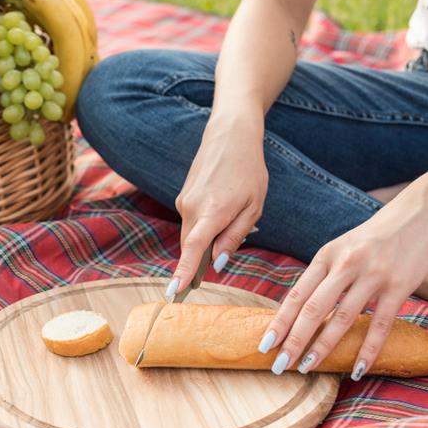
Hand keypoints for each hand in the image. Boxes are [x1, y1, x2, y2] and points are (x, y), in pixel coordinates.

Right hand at [169, 114, 267, 296]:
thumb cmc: (248, 171)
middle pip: (193, 247)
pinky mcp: (182, 197)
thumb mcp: (253, 207)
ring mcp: (183, 202)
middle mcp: (191, 208)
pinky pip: (191, 222)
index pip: (193, 249)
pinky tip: (222, 208)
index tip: (174, 291)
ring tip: (232, 216)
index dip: (184, 272)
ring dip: (206, 239)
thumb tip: (216, 263)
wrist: (230, 136)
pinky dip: (203, 226)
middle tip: (218, 263)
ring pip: (192, 235)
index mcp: (213, 212)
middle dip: (203, 259)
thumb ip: (234, 237)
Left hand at [260, 173, 427, 379]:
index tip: (265, 345)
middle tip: (280, 364)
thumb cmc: (368, 240)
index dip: (280, 322)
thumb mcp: (338, 250)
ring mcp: (373, 276)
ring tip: (308, 367)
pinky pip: (381, 324)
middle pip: (314, 308)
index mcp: (325, 256)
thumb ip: (319, 277)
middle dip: (295, 339)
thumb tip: (293, 312)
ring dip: (323, 346)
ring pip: (343, 318)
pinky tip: (357, 369)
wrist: (414, 217)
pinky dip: (368, 349)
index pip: (296, 294)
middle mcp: (345, 265)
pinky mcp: (399, 287)